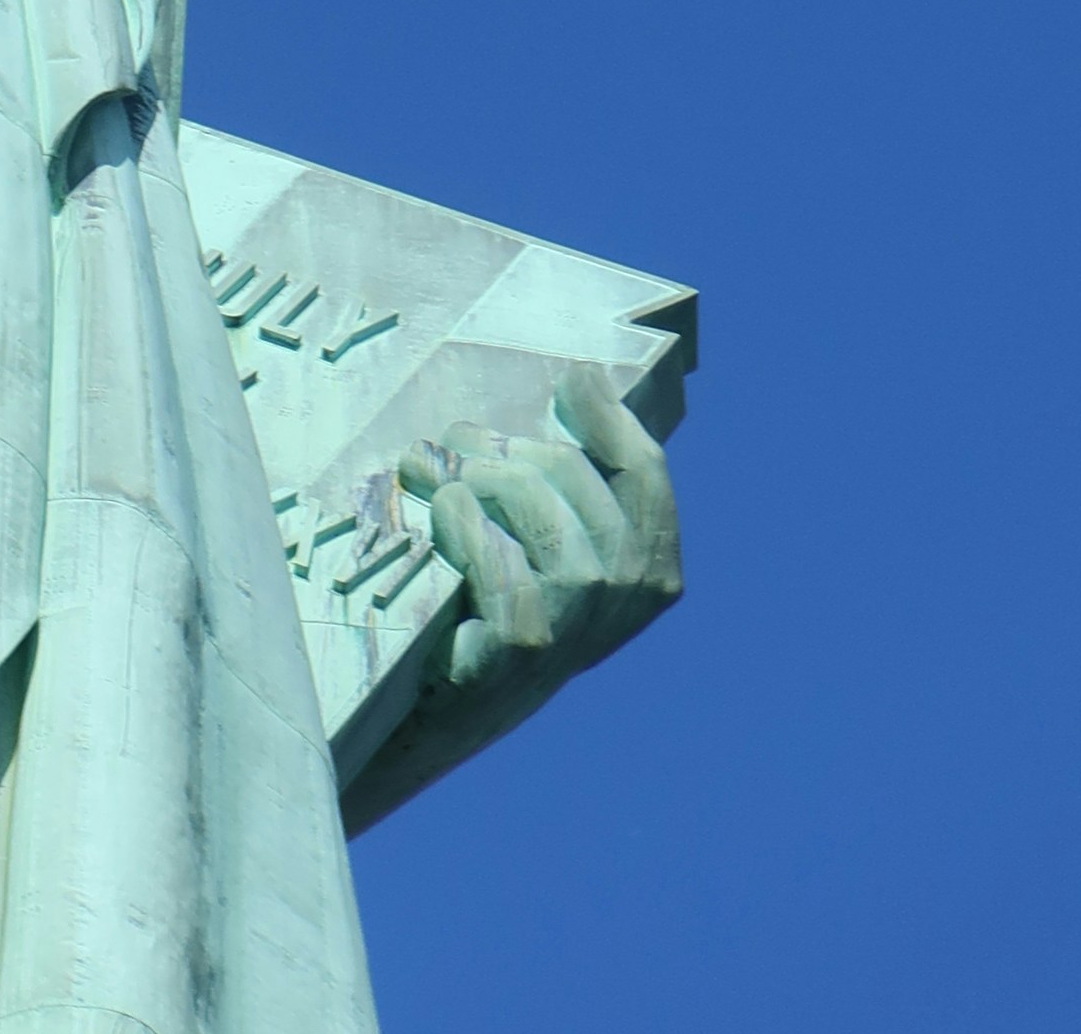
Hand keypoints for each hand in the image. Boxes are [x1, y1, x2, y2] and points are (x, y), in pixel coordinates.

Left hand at [403, 366, 681, 710]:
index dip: (608, 418)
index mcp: (650, 569)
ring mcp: (578, 628)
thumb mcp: (545, 533)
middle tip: (455, 437)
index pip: (645, 473)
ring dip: (477, 477)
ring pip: (540, 512)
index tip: (569, 380)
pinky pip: (499, 563)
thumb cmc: (492, 597)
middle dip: (508, 444)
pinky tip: (439, 515)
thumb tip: (586, 378)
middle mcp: (626, 600)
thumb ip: (571, 474)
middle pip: (575, 477)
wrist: (439, 701)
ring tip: (430, 470)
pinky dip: (463, 526)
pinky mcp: (525, 650)